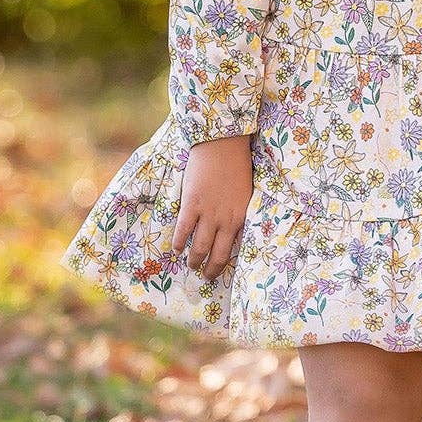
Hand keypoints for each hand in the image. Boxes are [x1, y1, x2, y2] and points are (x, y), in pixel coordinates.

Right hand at [172, 134, 253, 280]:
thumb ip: (239, 211)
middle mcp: (226, 220)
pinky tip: (176, 249)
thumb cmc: (237, 164)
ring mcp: (209, 213)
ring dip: (193, 260)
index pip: (234, 248)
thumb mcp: (245, 193)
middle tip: (205, 277)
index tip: (220, 270)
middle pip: (217, 255)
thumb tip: (234, 228)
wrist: (223, 144)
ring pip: (199, 247)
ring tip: (190, 266)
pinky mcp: (192, 204)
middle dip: (210, 270)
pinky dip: (178, 242)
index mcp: (241, 217)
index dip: (225, 263)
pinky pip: (183, 230)